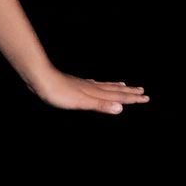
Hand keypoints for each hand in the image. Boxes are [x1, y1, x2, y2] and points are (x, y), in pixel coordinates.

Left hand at [31, 69, 148, 114]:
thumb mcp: (80, 102)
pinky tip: (94, 84)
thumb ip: (100, 105)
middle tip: (142, 90)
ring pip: (103, 86)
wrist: (39, 77)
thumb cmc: (58, 92)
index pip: (118, 97)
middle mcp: (91, 87)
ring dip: (115, 87)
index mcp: (95, 93)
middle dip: (128, 92)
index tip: (146, 97)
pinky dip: (98, 85)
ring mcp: (81, 84)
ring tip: (123, 84)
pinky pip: (91, 84)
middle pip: (113, 89)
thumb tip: (121, 108)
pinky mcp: (72, 83)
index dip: (132, 98)